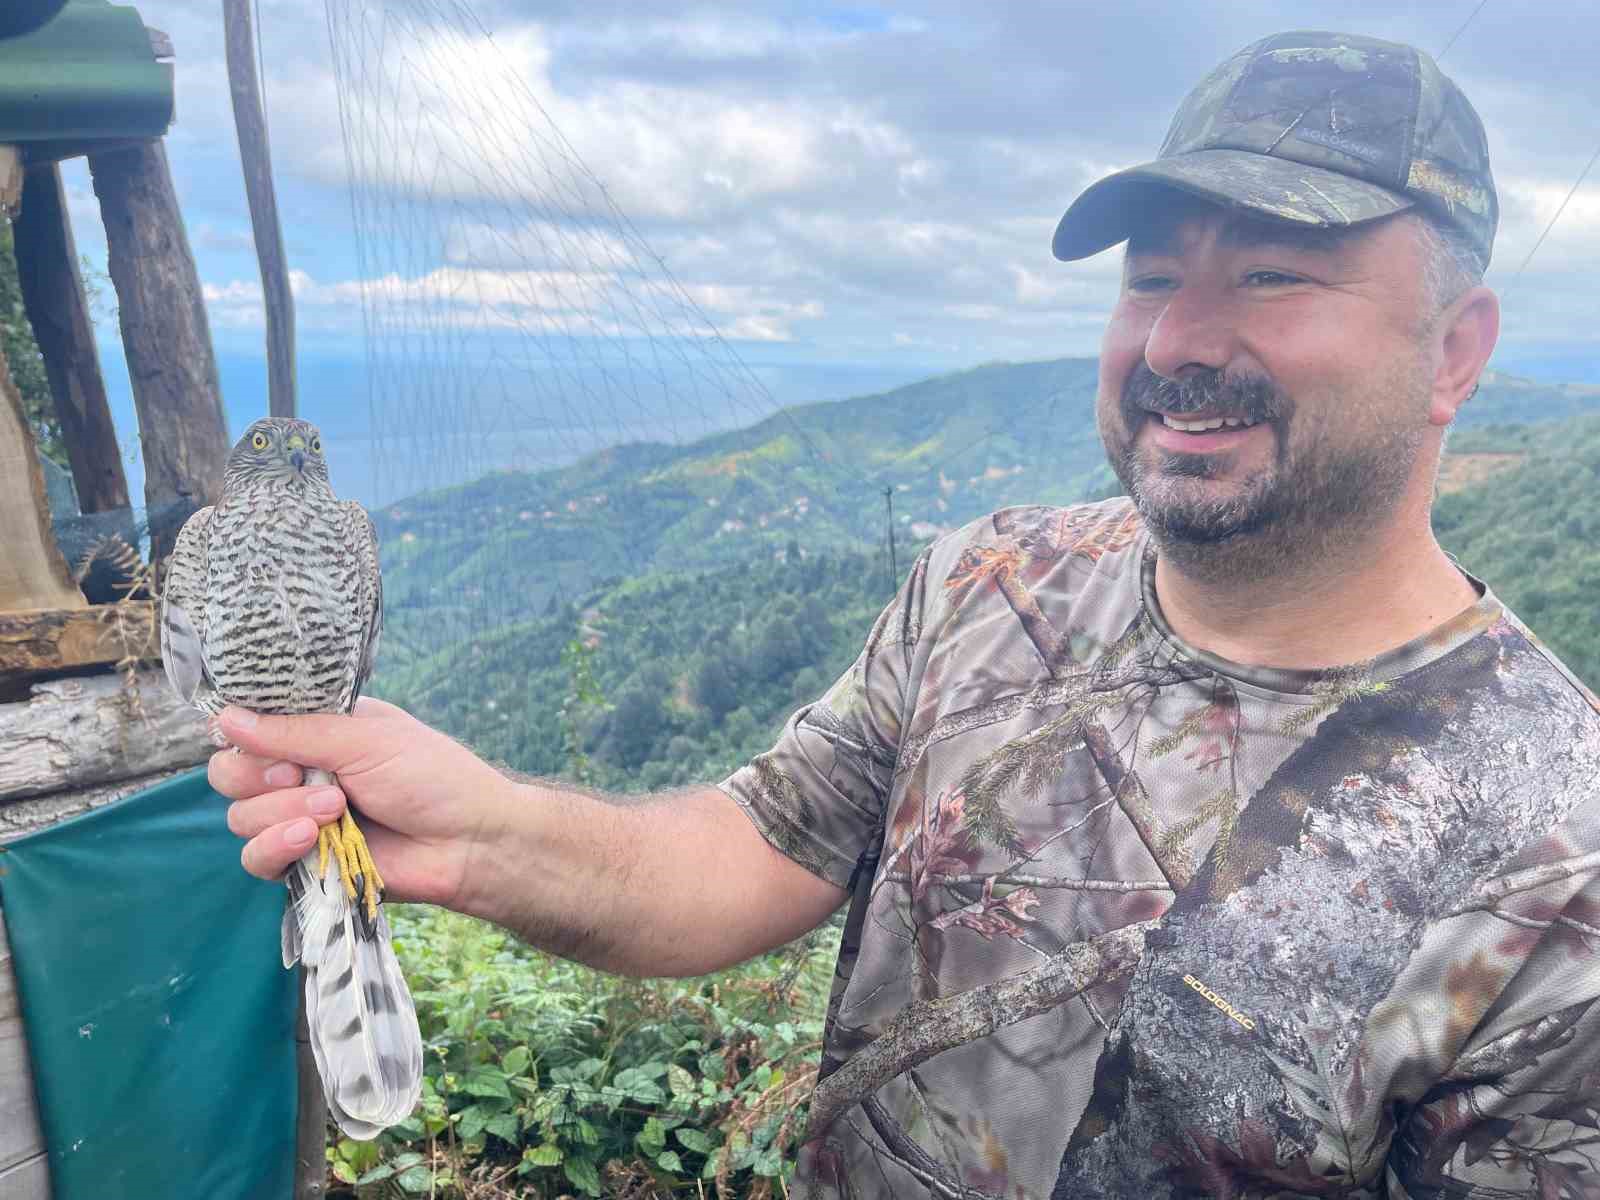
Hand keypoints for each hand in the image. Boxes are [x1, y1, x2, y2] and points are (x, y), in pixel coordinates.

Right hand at [208, 696, 512, 911]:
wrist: (470, 842)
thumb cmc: (433, 777)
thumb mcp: (365, 739)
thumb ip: (295, 732)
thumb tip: (224, 718)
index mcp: (318, 731)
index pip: (249, 727)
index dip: (247, 735)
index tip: (274, 742)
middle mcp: (302, 772)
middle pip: (231, 774)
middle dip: (261, 777)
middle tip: (304, 777)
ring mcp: (301, 819)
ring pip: (241, 817)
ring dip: (280, 812)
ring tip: (333, 810)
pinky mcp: (305, 863)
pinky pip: (256, 859)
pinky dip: (275, 847)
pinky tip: (310, 839)